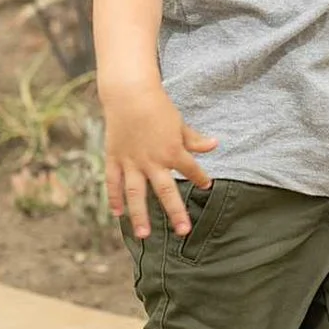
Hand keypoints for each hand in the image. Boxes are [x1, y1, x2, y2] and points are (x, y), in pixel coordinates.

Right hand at [101, 83, 217, 240]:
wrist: (129, 94)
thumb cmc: (157, 107)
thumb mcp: (179, 123)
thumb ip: (194, 140)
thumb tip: (214, 145)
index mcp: (172, 151)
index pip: (191, 170)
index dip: (200, 178)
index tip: (206, 185)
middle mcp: (153, 161)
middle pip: (166, 192)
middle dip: (175, 212)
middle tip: (183, 231)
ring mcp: (132, 162)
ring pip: (136, 194)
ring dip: (139, 215)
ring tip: (143, 235)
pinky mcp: (115, 158)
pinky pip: (113, 182)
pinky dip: (113, 198)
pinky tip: (116, 214)